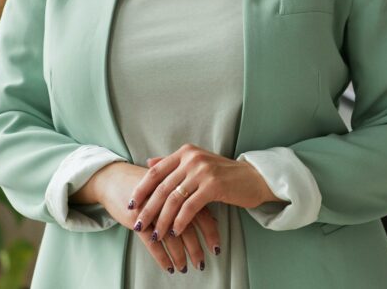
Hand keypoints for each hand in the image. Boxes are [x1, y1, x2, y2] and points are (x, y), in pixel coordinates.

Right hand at [78, 162, 220, 273]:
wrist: (115, 179)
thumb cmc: (148, 186)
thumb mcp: (170, 189)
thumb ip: (192, 203)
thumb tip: (214, 221)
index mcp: (181, 188)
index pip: (202, 212)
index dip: (210, 232)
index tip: (216, 249)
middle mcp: (170, 199)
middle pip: (188, 226)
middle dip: (196, 248)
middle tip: (201, 264)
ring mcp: (153, 209)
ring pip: (172, 237)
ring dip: (180, 255)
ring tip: (184, 268)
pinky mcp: (137, 219)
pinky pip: (152, 244)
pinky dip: (162, 257)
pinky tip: (169, 267)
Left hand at [130, 144, 284, 243]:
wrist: (254, 178)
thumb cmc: (224, 174)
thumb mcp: (197, 163)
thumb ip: (173, 163)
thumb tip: (148, 163)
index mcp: (186, 152)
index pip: (155, 171)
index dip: (141, 189)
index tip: (132, 205)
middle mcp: (193, 158)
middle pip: (162, 187)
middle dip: (148, 209)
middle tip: (139, 225)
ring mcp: (203, 171)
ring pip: (174, 199)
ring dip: (162, 220)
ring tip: (157, 234)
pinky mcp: (214, 185)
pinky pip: (189, 207)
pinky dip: (180, 221)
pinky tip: (176, 231)